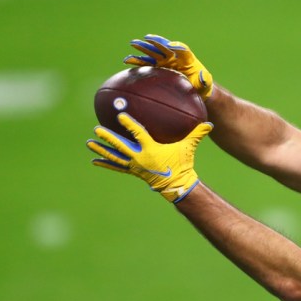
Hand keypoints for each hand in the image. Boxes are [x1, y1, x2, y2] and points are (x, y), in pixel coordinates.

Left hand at [87, 113, 212, 202]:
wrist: (177, 184)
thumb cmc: (182, 164)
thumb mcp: (188, 148)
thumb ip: (197, 134)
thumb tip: (210, 124)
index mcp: (151, 150)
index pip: (138, 134)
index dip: (129, 125)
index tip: (120, 116)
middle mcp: (140, 158)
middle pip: (120, 146)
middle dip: (108, 137)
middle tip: (96, 129)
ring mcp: (135, 166)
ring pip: (115, 157)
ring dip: (102, 150)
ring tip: (90, 143)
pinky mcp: (133, 171)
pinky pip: (117, 167)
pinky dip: (106, 163)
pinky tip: (95, 161)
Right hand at [124, 34, 213, 99]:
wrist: (194, 90)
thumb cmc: (201, 87)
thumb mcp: (205, 85)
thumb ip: (204, 80)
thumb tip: (203, 76)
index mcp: (187, 59)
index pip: (183, 50)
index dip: (178, 47)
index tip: (172, 46)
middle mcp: (174, 57)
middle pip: (165, 47)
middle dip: (157, 42)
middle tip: (148, 38)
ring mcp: (165, 61)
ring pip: (153, 52)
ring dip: (144, 47)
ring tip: (133, 43)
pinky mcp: (157, 67)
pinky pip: (146, 63)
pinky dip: (137, 61)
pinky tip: (127, 60)